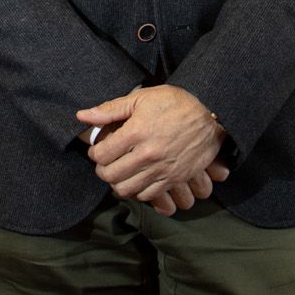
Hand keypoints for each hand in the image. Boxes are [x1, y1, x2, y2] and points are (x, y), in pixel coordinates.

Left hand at [76, 86, 227, 214]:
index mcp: (137, 132)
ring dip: (117, 182)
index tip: (98, 149)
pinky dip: (137, 190)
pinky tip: (137, 178)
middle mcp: (147, 154)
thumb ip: (110, 109)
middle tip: (106, 162)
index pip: (102, 154)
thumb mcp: (142, 98)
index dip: (95, 153)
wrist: (211, 117)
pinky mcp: (173, 179)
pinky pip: (146, 196)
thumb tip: (82, 116)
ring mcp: (161, 169)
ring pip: (125, 189)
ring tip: (119, 171)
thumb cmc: (176, 103)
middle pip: (110, 175)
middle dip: (102, 169)